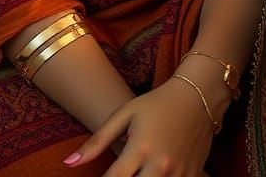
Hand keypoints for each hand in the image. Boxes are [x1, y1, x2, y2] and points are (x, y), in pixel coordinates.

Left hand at [63, 77, 214, 175]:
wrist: (197, 97)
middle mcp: (160, 166)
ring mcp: (178, 174)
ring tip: (136, 171)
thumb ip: (97, 141)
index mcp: (140, 148)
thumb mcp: (125, 115)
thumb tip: (69, 163)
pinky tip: (152, 172)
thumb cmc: (156, 104)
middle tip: (119, 174)